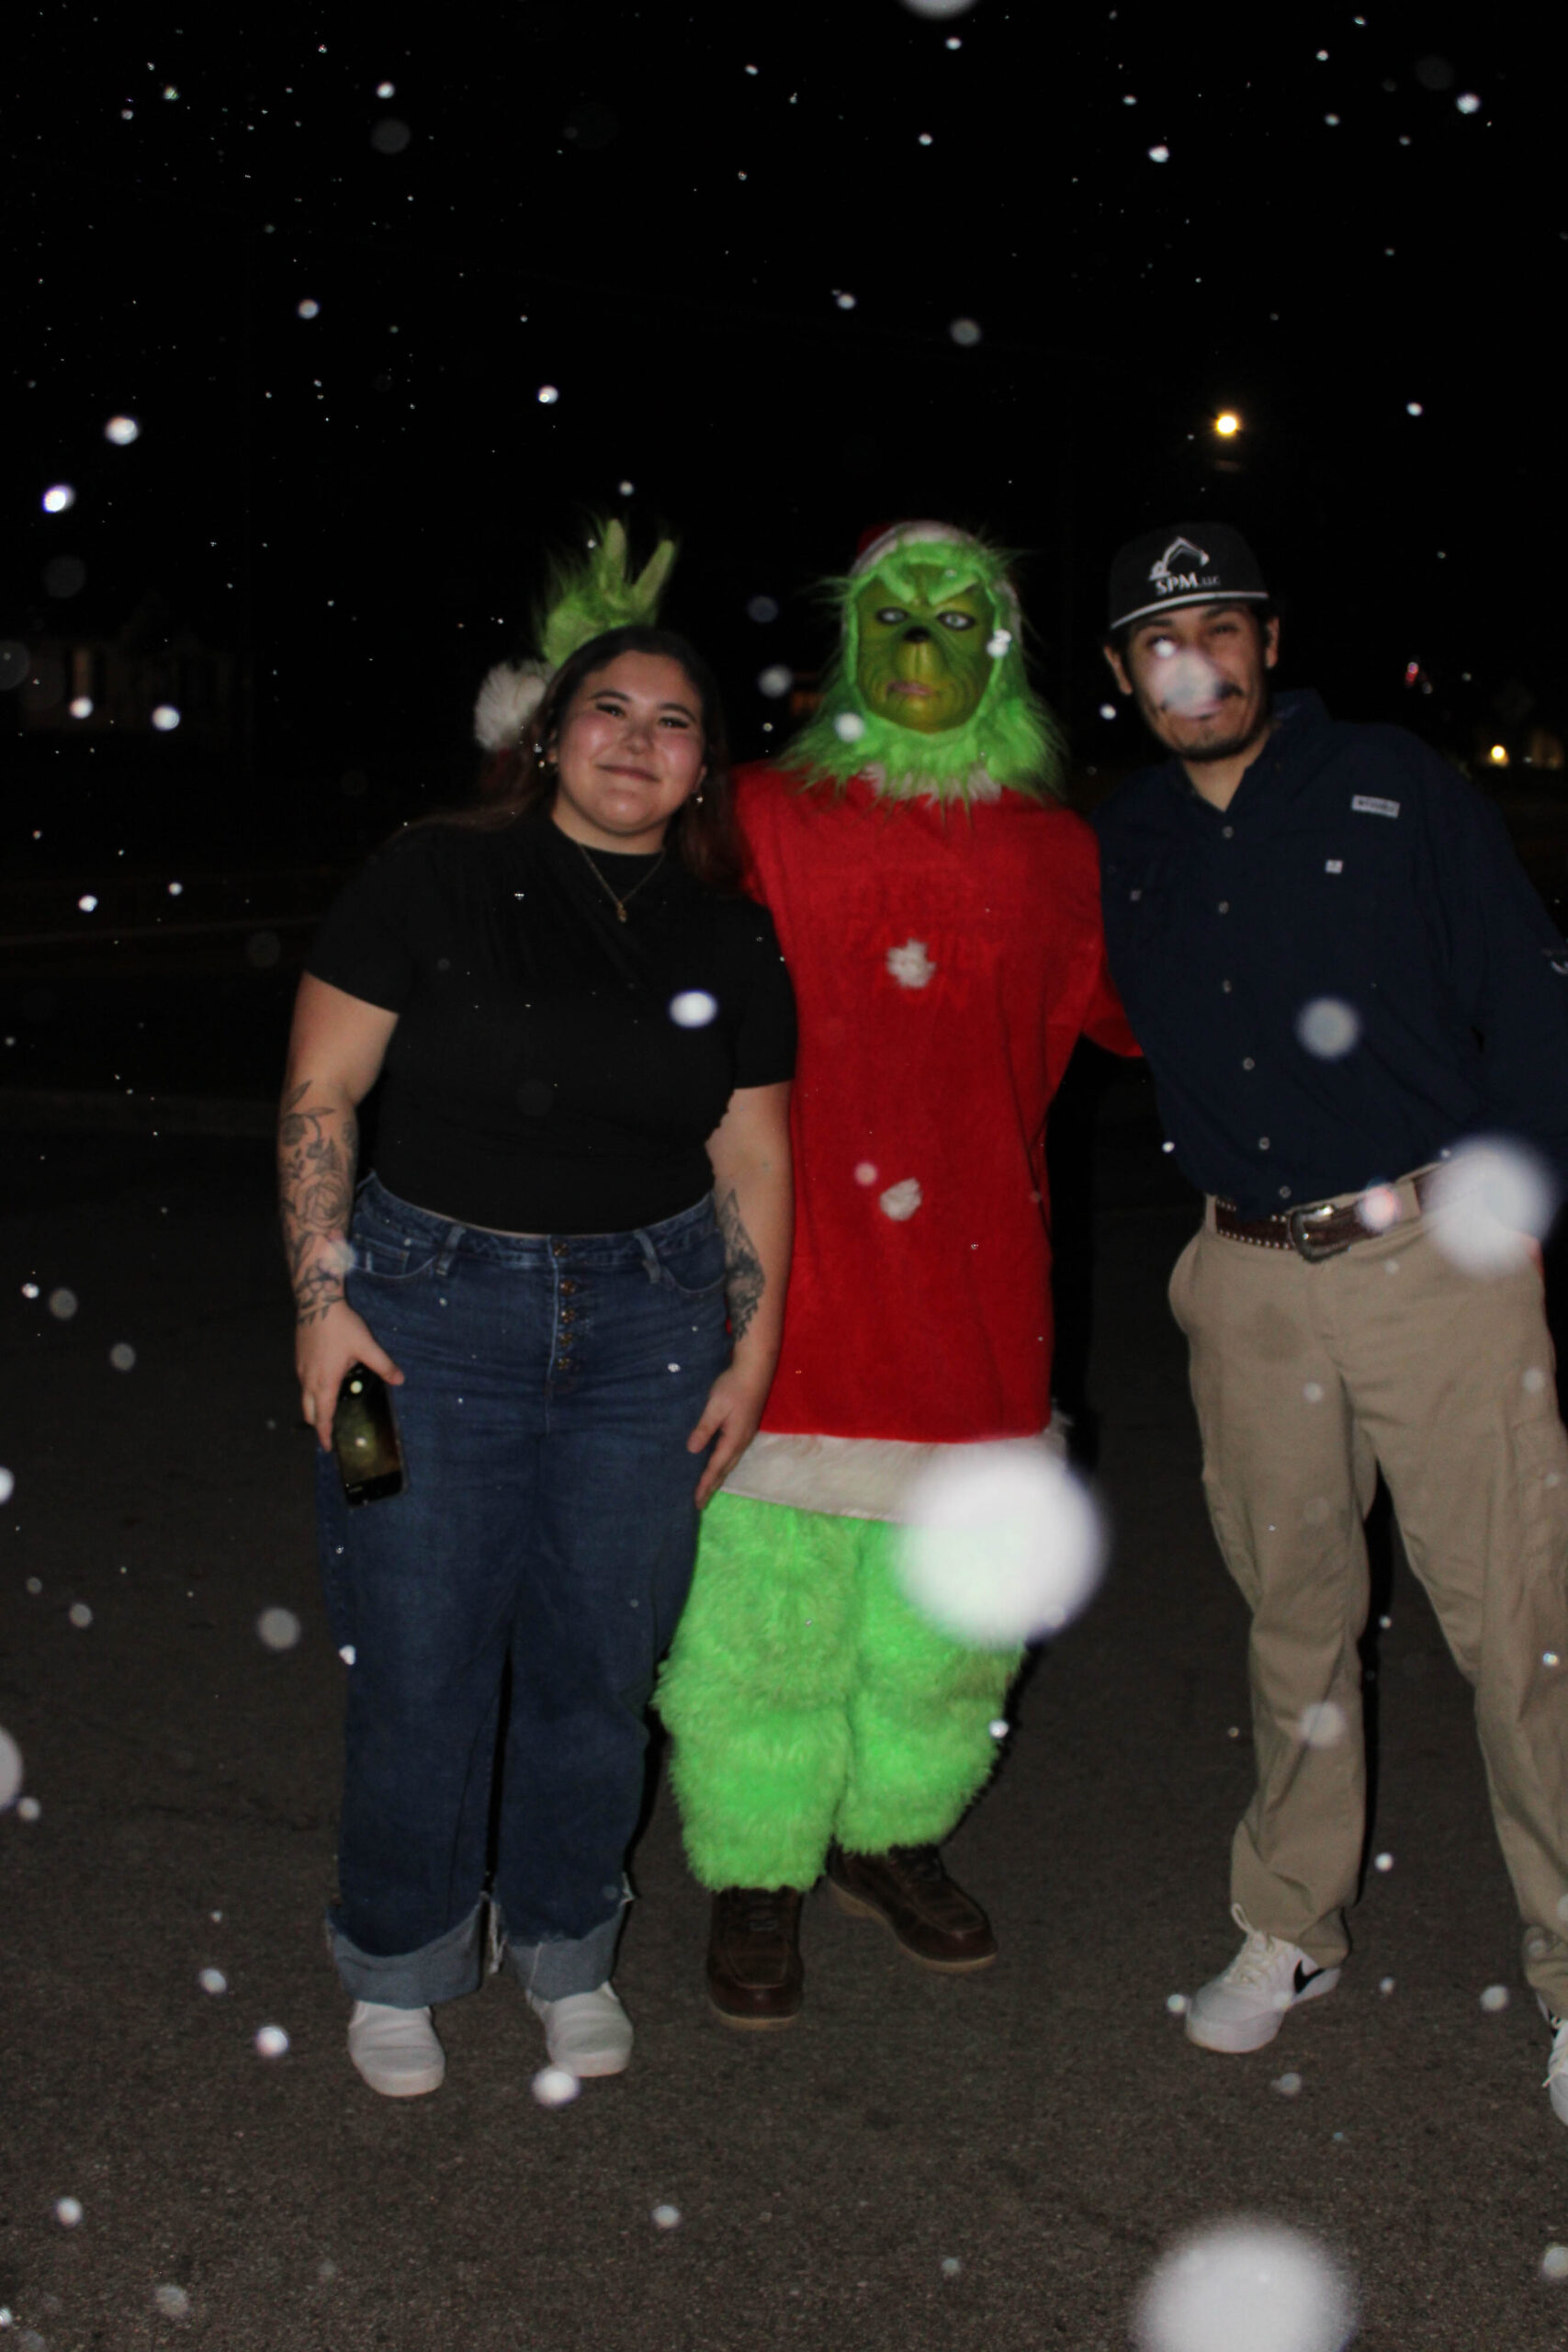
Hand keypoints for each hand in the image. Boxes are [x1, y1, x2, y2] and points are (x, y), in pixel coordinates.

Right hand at [296, 1300, 402, 1452]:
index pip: (323, 1416)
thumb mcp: (366, 1346)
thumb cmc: (341, 1326)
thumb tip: (399, 1380)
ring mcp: (301, 1369)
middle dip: (318, 1424)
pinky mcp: (299, 1359)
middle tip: (329, 1432)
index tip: (328, 1446)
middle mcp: (309, 1379)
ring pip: (305, 1397)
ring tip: (328, 1411)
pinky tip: (324, 1385)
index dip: (325, 1433)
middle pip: (309, 1412)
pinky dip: (312, 1393)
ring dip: (315, 1408)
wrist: (316, 1302)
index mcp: (325, 1382)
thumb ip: (383, 1365)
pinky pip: (304, 1383)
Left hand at [687, 1365, 769, 1507]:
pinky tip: (717, 1463)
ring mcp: (745, 1435)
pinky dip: (723, 1464)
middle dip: (712, 1486)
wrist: (755, 1369)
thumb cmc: (733, 1386)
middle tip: (700, 1502)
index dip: (705, 1485)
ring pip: (730, 1462)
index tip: (696, 1502)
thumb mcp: (714, 1407)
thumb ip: (704, 1429)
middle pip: (725, 1470)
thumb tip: (692, 1450)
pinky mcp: (745, 1427)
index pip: (715, 1468)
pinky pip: (732, 1454)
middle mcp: (742, 1442)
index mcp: (734, 1439)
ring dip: (718, 1477)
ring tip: (708, 1488)